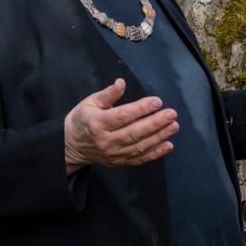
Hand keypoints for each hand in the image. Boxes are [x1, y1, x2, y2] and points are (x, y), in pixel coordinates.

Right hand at [63, 78, 178, 173]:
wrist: (72, 145)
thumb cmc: (82, 120)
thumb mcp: (90, 102)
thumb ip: (107, 94)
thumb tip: (121, 82)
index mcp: (98, 123)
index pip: (123, 116)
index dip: (141, 109)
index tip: (157, 102)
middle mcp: (106, 140)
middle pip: (134, 132)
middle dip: (155, 123)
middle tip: (171, 114)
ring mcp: (114, 154)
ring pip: (140, 146)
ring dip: (159, 136)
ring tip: (173, 126)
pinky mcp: (119, 162)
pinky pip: (140, 159)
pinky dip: (155, 153)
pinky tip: (168, 145)